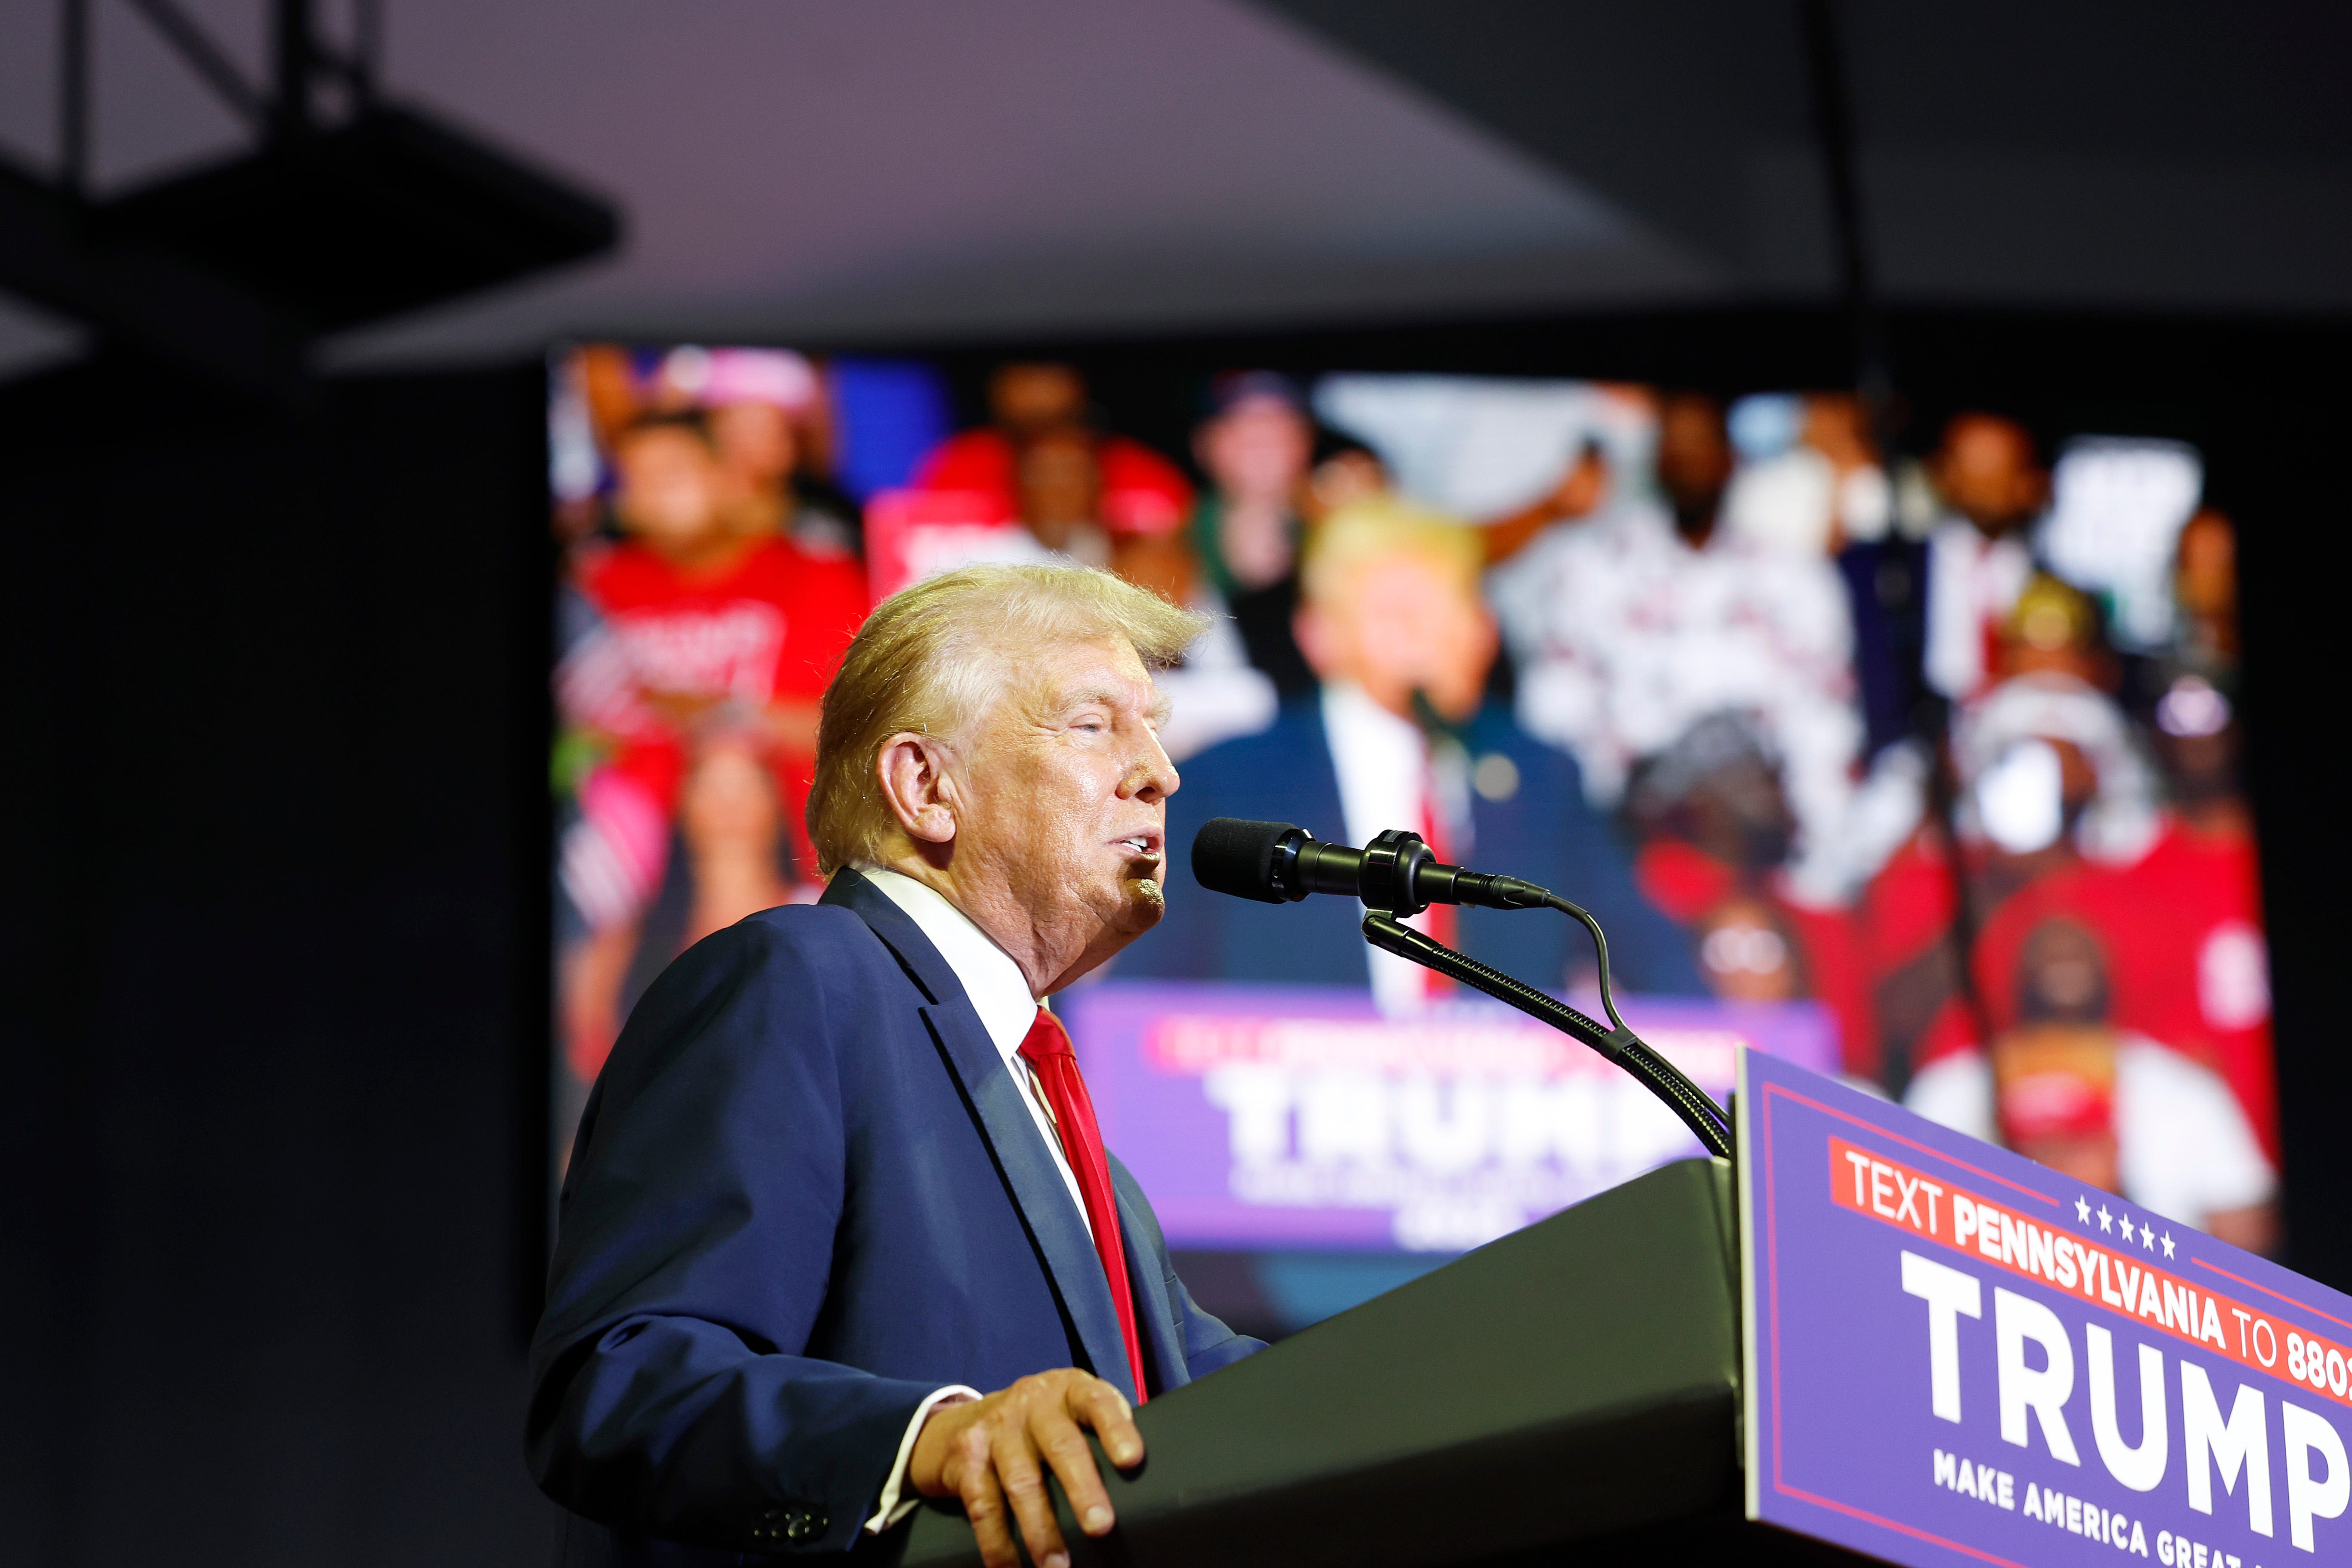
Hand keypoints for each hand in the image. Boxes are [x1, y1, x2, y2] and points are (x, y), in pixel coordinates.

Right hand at [907, 1368, 1142, 1567]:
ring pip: (1022, 1481)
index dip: (1116, 1428)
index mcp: (1068, 1390)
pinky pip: (984, 1506)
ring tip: (1057, 1566)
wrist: (961, 1423)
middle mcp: (1031, 1402)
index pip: (1097, 1402)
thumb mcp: (1068, 1415)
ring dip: (1041, 1529)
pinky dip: (998, 1543)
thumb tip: (1148, 1486)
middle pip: (1061, 1444)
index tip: (1132, 1460)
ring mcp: (996, 1428)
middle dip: (1082, 1488)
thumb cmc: (1038, 1428)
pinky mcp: (966, 1457)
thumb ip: (1098, 1435)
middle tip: (1101, 1526)